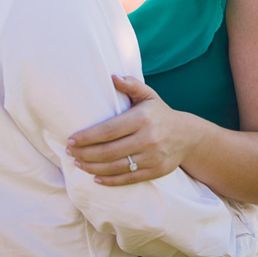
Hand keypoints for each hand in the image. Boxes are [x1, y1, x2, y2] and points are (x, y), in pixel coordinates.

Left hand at [66, 75, 193, 184]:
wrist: (188, 137)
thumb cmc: (159, 113)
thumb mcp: (148, 95)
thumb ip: (131, 84)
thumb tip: (112, 77)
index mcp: (142, 119)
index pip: (108, 131)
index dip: (87, 137)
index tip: (71, 139)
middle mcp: (148, 140)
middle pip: (109, 151)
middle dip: (85, 154)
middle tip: (69, 152)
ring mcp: (152, 158)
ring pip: (116, 167)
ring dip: (93, 167)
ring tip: (78, 163)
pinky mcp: (155, 172)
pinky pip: (129, 178)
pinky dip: (110, 180)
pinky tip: (95, 177)